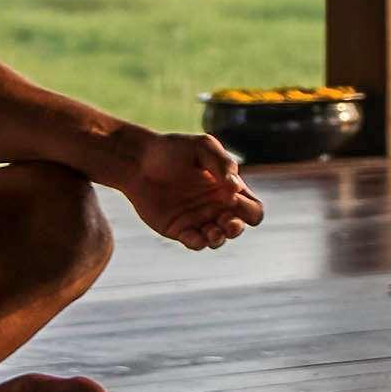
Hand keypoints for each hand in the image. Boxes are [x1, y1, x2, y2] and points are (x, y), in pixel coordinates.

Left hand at [126, 133, 264, 250]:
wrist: (138, 161)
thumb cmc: (173, 149)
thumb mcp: (203, 147)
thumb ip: (223, 164)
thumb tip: (236, 189)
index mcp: (228, 188)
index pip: (252, 208)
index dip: (248, 209)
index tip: (232, 197)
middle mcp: (216, 206)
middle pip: (238, 227)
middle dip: (236, 228)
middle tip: (226, 220)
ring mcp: (197, 219)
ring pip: (219, 240)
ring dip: (219, 239)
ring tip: (212, 232)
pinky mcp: (178, 229)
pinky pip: (195, 243)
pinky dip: (199, 243)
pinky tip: (195, 236)